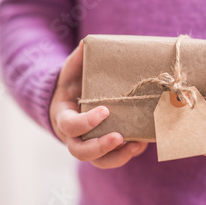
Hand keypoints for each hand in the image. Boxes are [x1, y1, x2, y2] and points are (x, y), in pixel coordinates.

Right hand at [49, 40, 147, 167]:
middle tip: (120, 136)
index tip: (105, 110)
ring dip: (118, 157)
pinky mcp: (104, 148)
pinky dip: (128, 153)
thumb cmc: (74, 83)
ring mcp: (88, 145)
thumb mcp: (72, 69)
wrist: (72, 99)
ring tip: (136, 145)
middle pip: (80, 151)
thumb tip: (87, 43)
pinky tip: (142, 142)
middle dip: (101, 147)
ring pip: (99, 161)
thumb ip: (79, 58)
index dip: (85, 122)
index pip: (69, 125)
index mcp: (63, 116)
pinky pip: (113, 158)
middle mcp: (73, 136)